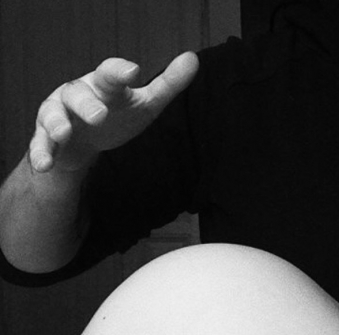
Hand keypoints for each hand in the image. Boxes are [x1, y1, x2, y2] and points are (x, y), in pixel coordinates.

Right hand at [29, 51, 199, 172]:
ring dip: (57, 123)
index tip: (132, 72)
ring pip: (53, 115)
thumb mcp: (145, 103)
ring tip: (63, 133)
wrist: (83, 143)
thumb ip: (167, 84)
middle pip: (78, 93)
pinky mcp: (47, 139)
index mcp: (103, 85)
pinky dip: (41, 154)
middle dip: (87, 103)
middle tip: (100, 115)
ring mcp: (58, 115)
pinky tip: (44, 165)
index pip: (110, 73)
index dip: (119, 72)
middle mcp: (77, 95)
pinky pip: (40, 145)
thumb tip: (192, 59)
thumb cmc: (117, 115)